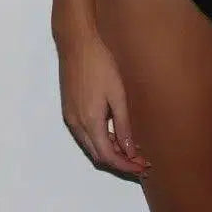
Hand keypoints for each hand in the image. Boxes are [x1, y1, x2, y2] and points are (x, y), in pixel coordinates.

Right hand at [56, 30, 150, 176]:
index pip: (107, 156)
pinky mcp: (69, 110)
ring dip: (110, 152)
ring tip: (132, 150)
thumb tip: (129, 150)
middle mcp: (77, 125)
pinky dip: (101, 140)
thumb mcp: (117, 93)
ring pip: (91, 146)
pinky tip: (115, 134)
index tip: (142, 167)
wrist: (77, 44)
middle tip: (141, 162)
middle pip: (98, 155)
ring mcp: (71, 118)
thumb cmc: (101, 64)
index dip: (125, 165)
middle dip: (119, 162)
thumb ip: (123, 123)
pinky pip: (85, 135)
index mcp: (90, 122)